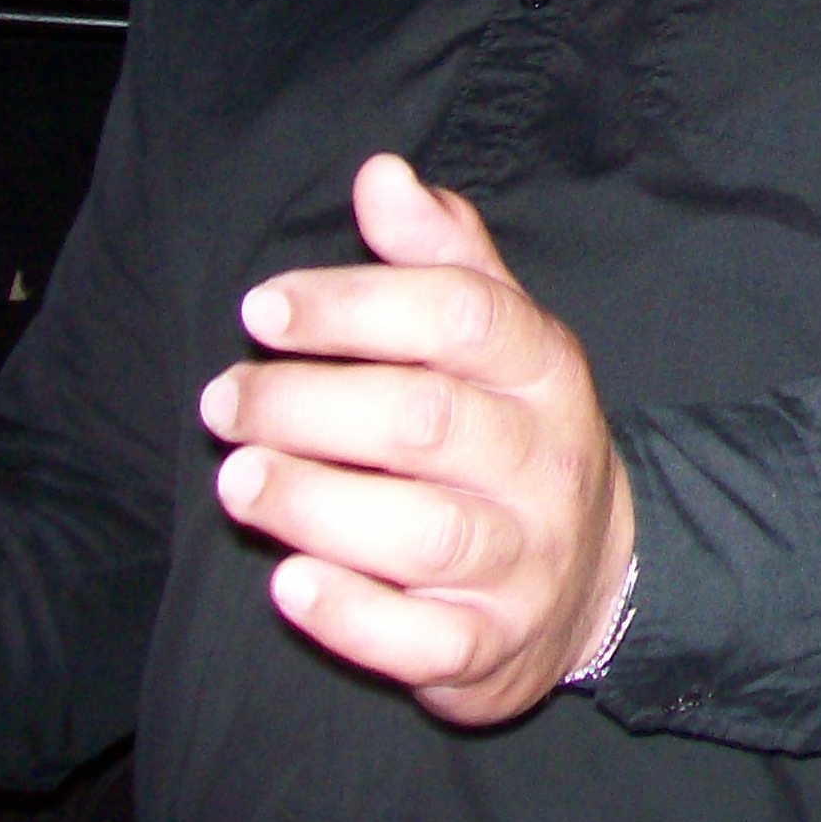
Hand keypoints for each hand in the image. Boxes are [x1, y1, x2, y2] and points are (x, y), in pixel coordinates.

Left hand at [199, 152, 634, 725]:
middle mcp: (544, 459)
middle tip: (224, 400)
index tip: (263, 308)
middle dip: (307, 405)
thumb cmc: (515, 435)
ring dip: (314, 502)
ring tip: (237, 480)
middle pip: (427, 422)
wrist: (596, 582)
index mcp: (545, 369)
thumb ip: (443, 256)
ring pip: (422, 532)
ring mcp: (523, 558)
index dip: (356, 304)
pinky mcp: (492, 647)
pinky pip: (422, 641)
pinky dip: (350, 615)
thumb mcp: (502, 338)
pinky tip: (289, 582)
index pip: (464, 317)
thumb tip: (381, 174)